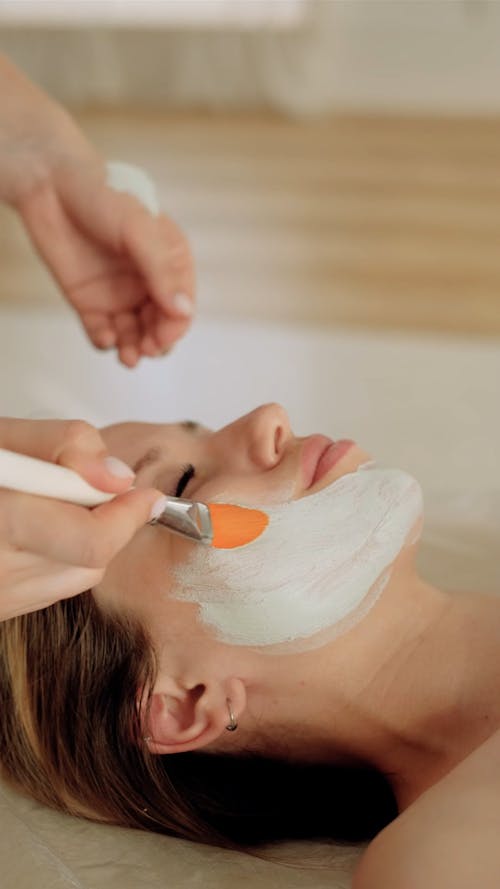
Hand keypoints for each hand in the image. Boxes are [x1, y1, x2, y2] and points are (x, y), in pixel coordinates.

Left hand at [0, 54, 194, 366]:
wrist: (51, 186)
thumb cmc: (102, 198)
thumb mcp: (138, 230)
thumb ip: (161, 270)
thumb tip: (183, 310)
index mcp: (170, 262)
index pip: (181, 306)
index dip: (174, 327)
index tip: (161, 339)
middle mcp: (147, 282)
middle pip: (159, 326)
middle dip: (154, 343)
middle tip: (143, 350)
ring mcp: (120, 293)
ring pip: (134, 335)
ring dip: (133, 349)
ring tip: (126, 357)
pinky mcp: (90, 302)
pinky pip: (103, 331)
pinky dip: (106, 341)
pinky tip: (105, 339)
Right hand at [0, 417, 165, 621]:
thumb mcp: (1, 439)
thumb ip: (62, 444)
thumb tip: (118, 478)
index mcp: (0, 524)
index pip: (89, 542)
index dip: (126, 517)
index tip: (143, 492)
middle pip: (90, 563)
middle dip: (107, 522)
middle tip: (98, 489)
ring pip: (78, 578)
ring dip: (84, 541)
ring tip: (50, 504)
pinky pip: (51, 588)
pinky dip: (61, 558)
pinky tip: (34, 529)